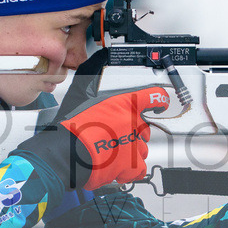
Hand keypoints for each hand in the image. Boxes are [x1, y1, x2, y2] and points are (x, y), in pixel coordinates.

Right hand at [16, 49, 169, 190]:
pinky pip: (139, 169)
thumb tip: (99, 56)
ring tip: (109, 152)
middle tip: (113, 137)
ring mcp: (134, 145)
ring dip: (129, 152)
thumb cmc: (70, 128)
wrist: (65, 154)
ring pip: (141, 150)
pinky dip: (128, 171)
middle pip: (144, 128)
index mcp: (123, 104)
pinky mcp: (131, 165)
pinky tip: (115, 166)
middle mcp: (133, 123)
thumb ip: (93, 74)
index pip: (152, 97)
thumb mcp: (81, 94)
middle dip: (133, 133)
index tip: (162, 102)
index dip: (159, 99)